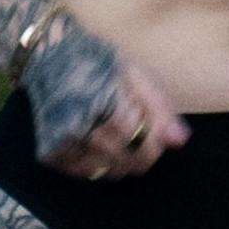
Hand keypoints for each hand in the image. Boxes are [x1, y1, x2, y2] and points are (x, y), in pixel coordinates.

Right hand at [18, 18, 187, 185]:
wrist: (49, 55)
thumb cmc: (100, 62)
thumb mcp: (138, 74)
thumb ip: (160, 108)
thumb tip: (179, 142)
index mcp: (107, 109)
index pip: (145, 148)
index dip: (156, 142)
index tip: (152, 126)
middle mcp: (82, 131)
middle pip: (129, 164)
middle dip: (142, 151)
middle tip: (135, 128)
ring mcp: (62, 145)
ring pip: (109, 172)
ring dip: (120, 159)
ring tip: (113, 131)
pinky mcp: (50, 154)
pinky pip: (84, 173)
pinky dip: (95, 162)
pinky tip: (94, 139)